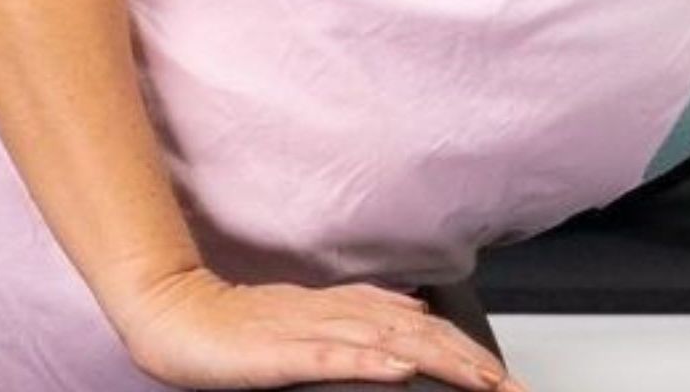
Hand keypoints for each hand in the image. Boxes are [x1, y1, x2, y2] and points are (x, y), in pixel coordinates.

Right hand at [119, 267, 524, 389]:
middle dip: (473, 361)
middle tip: (514, 388)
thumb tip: (412, 313)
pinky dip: (371, 361)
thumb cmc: (237, 325)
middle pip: (421, 333)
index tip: (507, 378)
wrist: (175, 314)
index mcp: (348, 307)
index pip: (424, 326)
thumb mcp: (311, 318)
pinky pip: (332, 355)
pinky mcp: (280, 350)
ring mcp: (310, 328)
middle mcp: (338, 312)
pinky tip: (400, 370)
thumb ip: (362, 315)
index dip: (470, 350)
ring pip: (390, 340)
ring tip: (482, 380)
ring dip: (441, 360)